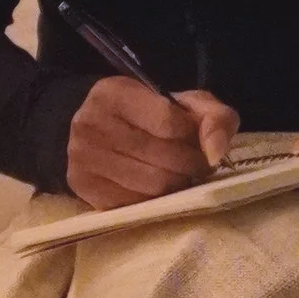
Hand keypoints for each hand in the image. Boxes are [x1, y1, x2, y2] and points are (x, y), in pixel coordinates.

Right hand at [65, 78, 239, 207]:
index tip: (195, 139)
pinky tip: (155, 185)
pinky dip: (155, 198)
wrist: (100, 130)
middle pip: (163, 158)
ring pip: (153, 186)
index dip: (192, 136)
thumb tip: (216, 154)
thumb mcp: (185, 104)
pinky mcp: (84, 188)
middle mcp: (90, 124)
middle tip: (195, 164)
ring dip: (177, 183)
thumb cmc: (150, 114)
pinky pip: (136, 204)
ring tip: (178, 173)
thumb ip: (214, 118)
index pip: (169, 123)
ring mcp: (82, 158)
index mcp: (114, 94)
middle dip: (190, 164)